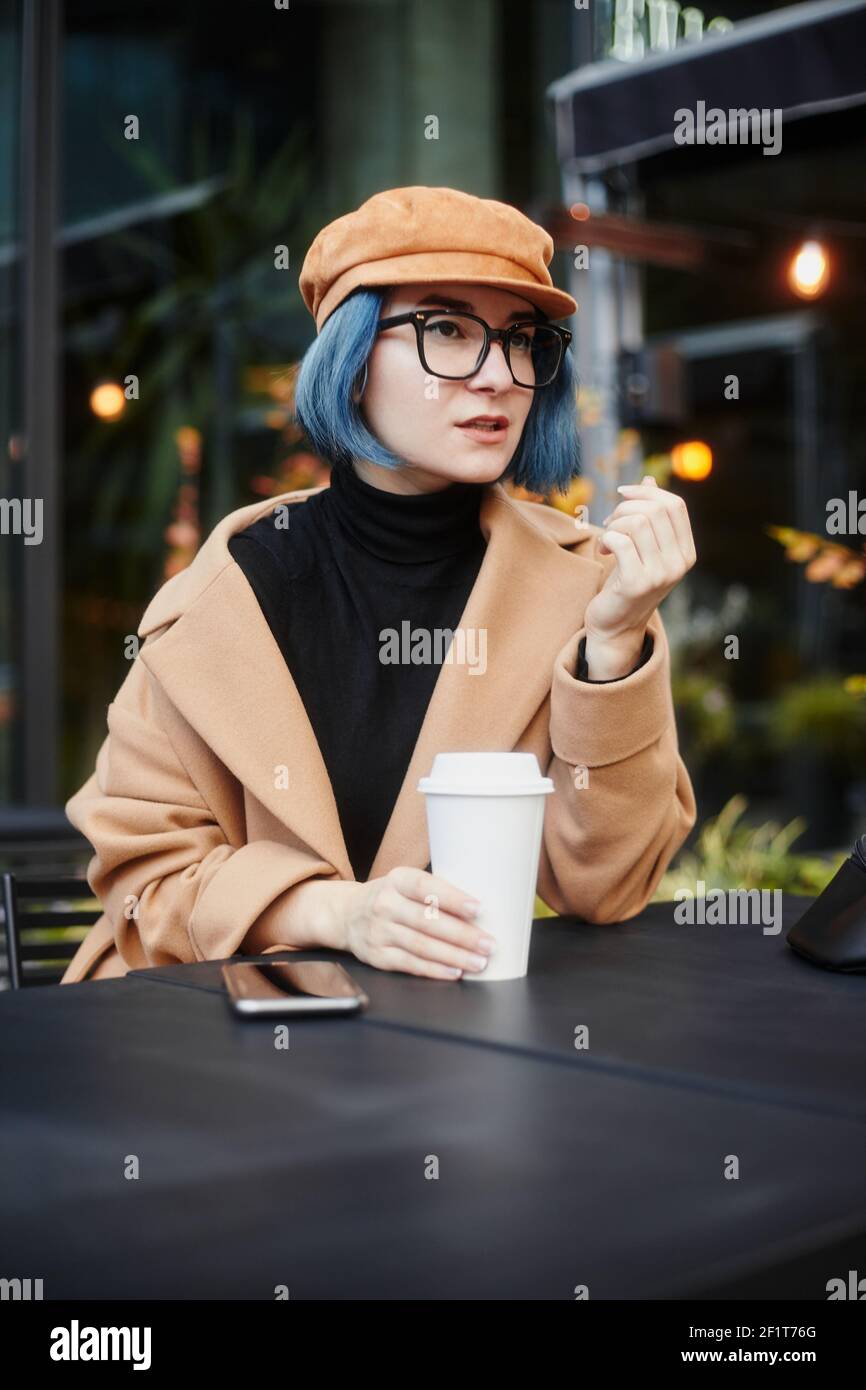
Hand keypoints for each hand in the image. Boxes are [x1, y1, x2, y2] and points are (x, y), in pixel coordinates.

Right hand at [341, 866, 495, 979]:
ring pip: (421, 946)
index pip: (425, 887)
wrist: (346, 914)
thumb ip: (434, 892)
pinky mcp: (377, 955)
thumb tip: (477, 910)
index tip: (477, 908)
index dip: (452, 898)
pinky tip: (454, 972)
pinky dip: (435, 970)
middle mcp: (385, 904)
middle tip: (488, 944)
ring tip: (478, 962)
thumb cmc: (390, 897)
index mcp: (397, 880)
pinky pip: (410, 964)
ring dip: (454, 956)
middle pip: (427, 921)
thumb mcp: (404, 883)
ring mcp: (379, 931)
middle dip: (462, 935)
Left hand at [583, 475, 696, 649]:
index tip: (622, 494)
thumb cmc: (627, 580)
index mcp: (687, 552)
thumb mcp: (642, 545)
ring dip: (614, 524)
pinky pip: (621, 541)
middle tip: (610, 523)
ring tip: (606, 538)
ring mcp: (661, 574)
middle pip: (655, 510)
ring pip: (637, 522)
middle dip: (625, 508)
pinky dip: (606, 539)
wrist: (615, 624)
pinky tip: (602, 550)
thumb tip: (648, 478)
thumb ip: (649, 515)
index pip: (675, 505)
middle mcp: (680, 563)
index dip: (647, 491)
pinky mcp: (637, 583)